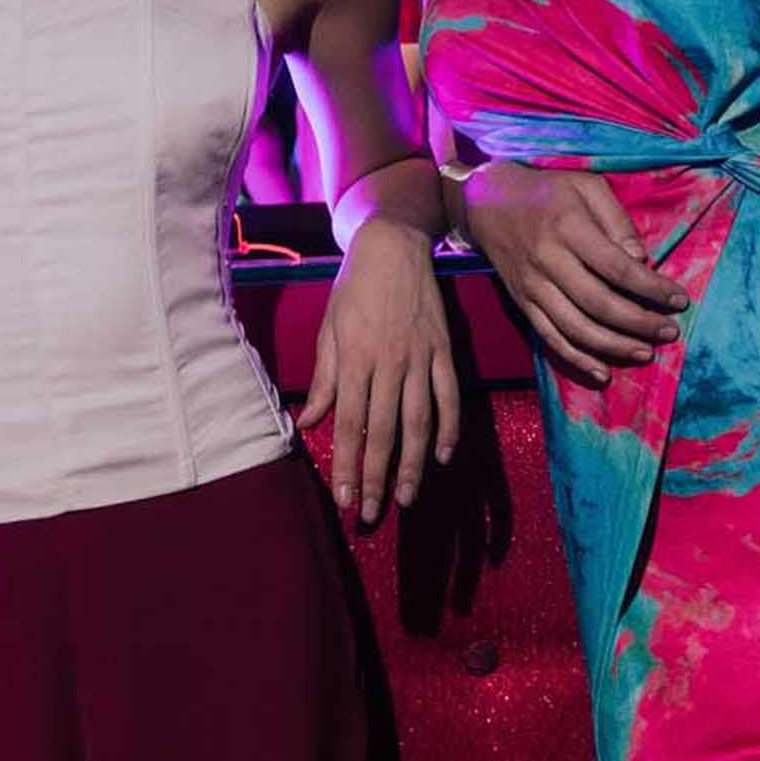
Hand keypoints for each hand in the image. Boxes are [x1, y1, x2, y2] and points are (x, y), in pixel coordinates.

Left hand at [297, 218, 459, 523]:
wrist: (394, 246)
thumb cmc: (353, 289)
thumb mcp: (329, 329)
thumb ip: (324, 378)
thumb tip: (311, 422)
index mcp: (355, 359)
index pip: (349, 424)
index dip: (347, 465)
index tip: (344, 499)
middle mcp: (389, 363)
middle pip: (384, 432)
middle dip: (377, 477)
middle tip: (373, 514)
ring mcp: (421, 358)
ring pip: (419, 421)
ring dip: (414, 464)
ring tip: (407, 498)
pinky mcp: (445, 350)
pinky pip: (449, 396)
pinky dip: (449, 428)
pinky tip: (443, 456)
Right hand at [462, 162, 689, 383]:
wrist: (486, 202)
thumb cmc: (547, 192)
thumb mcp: (586, 186)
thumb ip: (616, 219)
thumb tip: (640, 260)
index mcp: (568, 227)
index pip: (617, 267)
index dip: (651, 288)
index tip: (679, 300)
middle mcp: (548, 260)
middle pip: (599, 303)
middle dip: (639, 323)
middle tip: (669, 332)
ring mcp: (532, 286)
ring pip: (575, 328)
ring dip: (614, 346)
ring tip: (645, 353)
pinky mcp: (522, 303)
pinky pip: (549, 338)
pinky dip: (576, 359)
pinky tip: (602, 372)